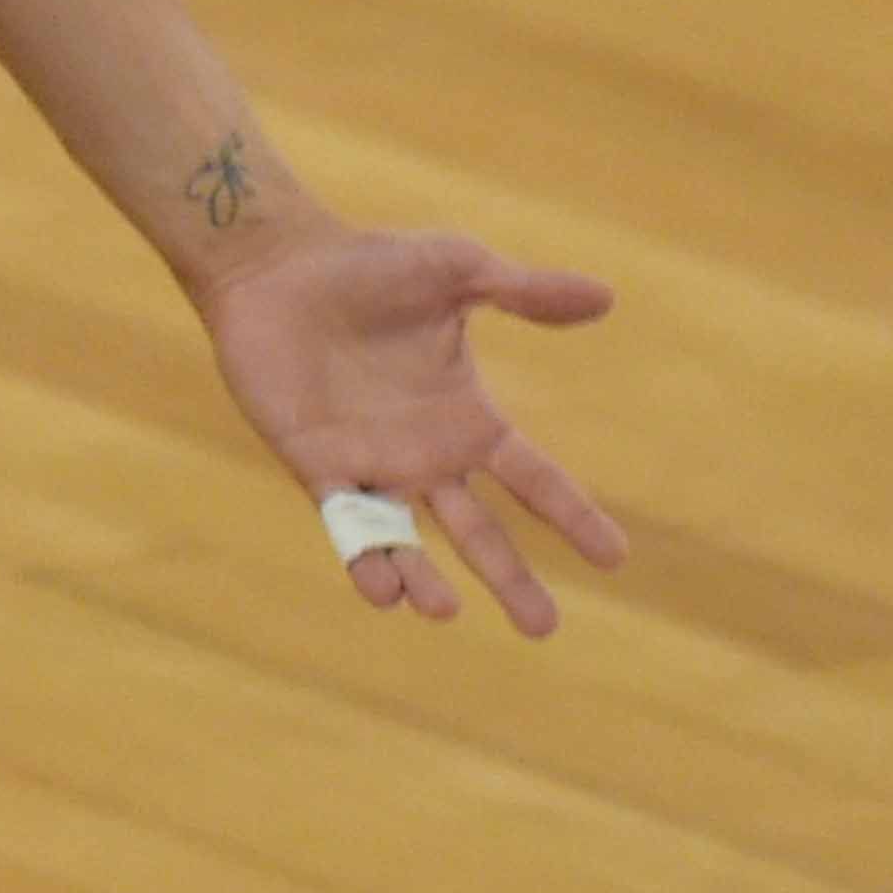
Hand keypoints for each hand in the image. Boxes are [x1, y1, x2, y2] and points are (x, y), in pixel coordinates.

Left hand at [199, 227, 627, 633]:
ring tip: (443, 610)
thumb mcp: (458, 270)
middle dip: (511, 580)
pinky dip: (365, 559)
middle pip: (479, 534)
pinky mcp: (317, 468)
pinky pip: (347, 526)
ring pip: (408, 544)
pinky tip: (384, 589)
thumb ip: (525, 291)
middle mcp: (425, 455)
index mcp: (466, 417)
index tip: (614, 557)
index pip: (532, 478)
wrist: (278, 264)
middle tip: (544, 628)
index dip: (572, 514)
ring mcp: (371, 468)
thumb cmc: (368, 263)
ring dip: (425, 581)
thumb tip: (607, 295)